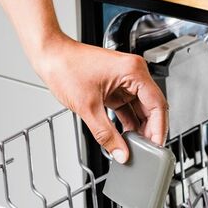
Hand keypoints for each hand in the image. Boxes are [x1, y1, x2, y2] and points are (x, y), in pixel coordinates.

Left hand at [33, 32, 168, 162]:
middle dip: (150, 130)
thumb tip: (121, 153)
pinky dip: (129, 120)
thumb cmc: (65, 66)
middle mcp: (133, 72)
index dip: (159, 129)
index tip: (156, 146)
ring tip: (136, 145)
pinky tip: (127, 135)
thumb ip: (107, 135)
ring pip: (141, 108)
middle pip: (152, 107)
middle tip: (147, 150)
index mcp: (133, 71)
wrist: (49, 54)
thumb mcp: (88, 107)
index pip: (157, 105)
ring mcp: (125, 79)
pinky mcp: (116, 85)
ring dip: (139, 127)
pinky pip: (129, 106)